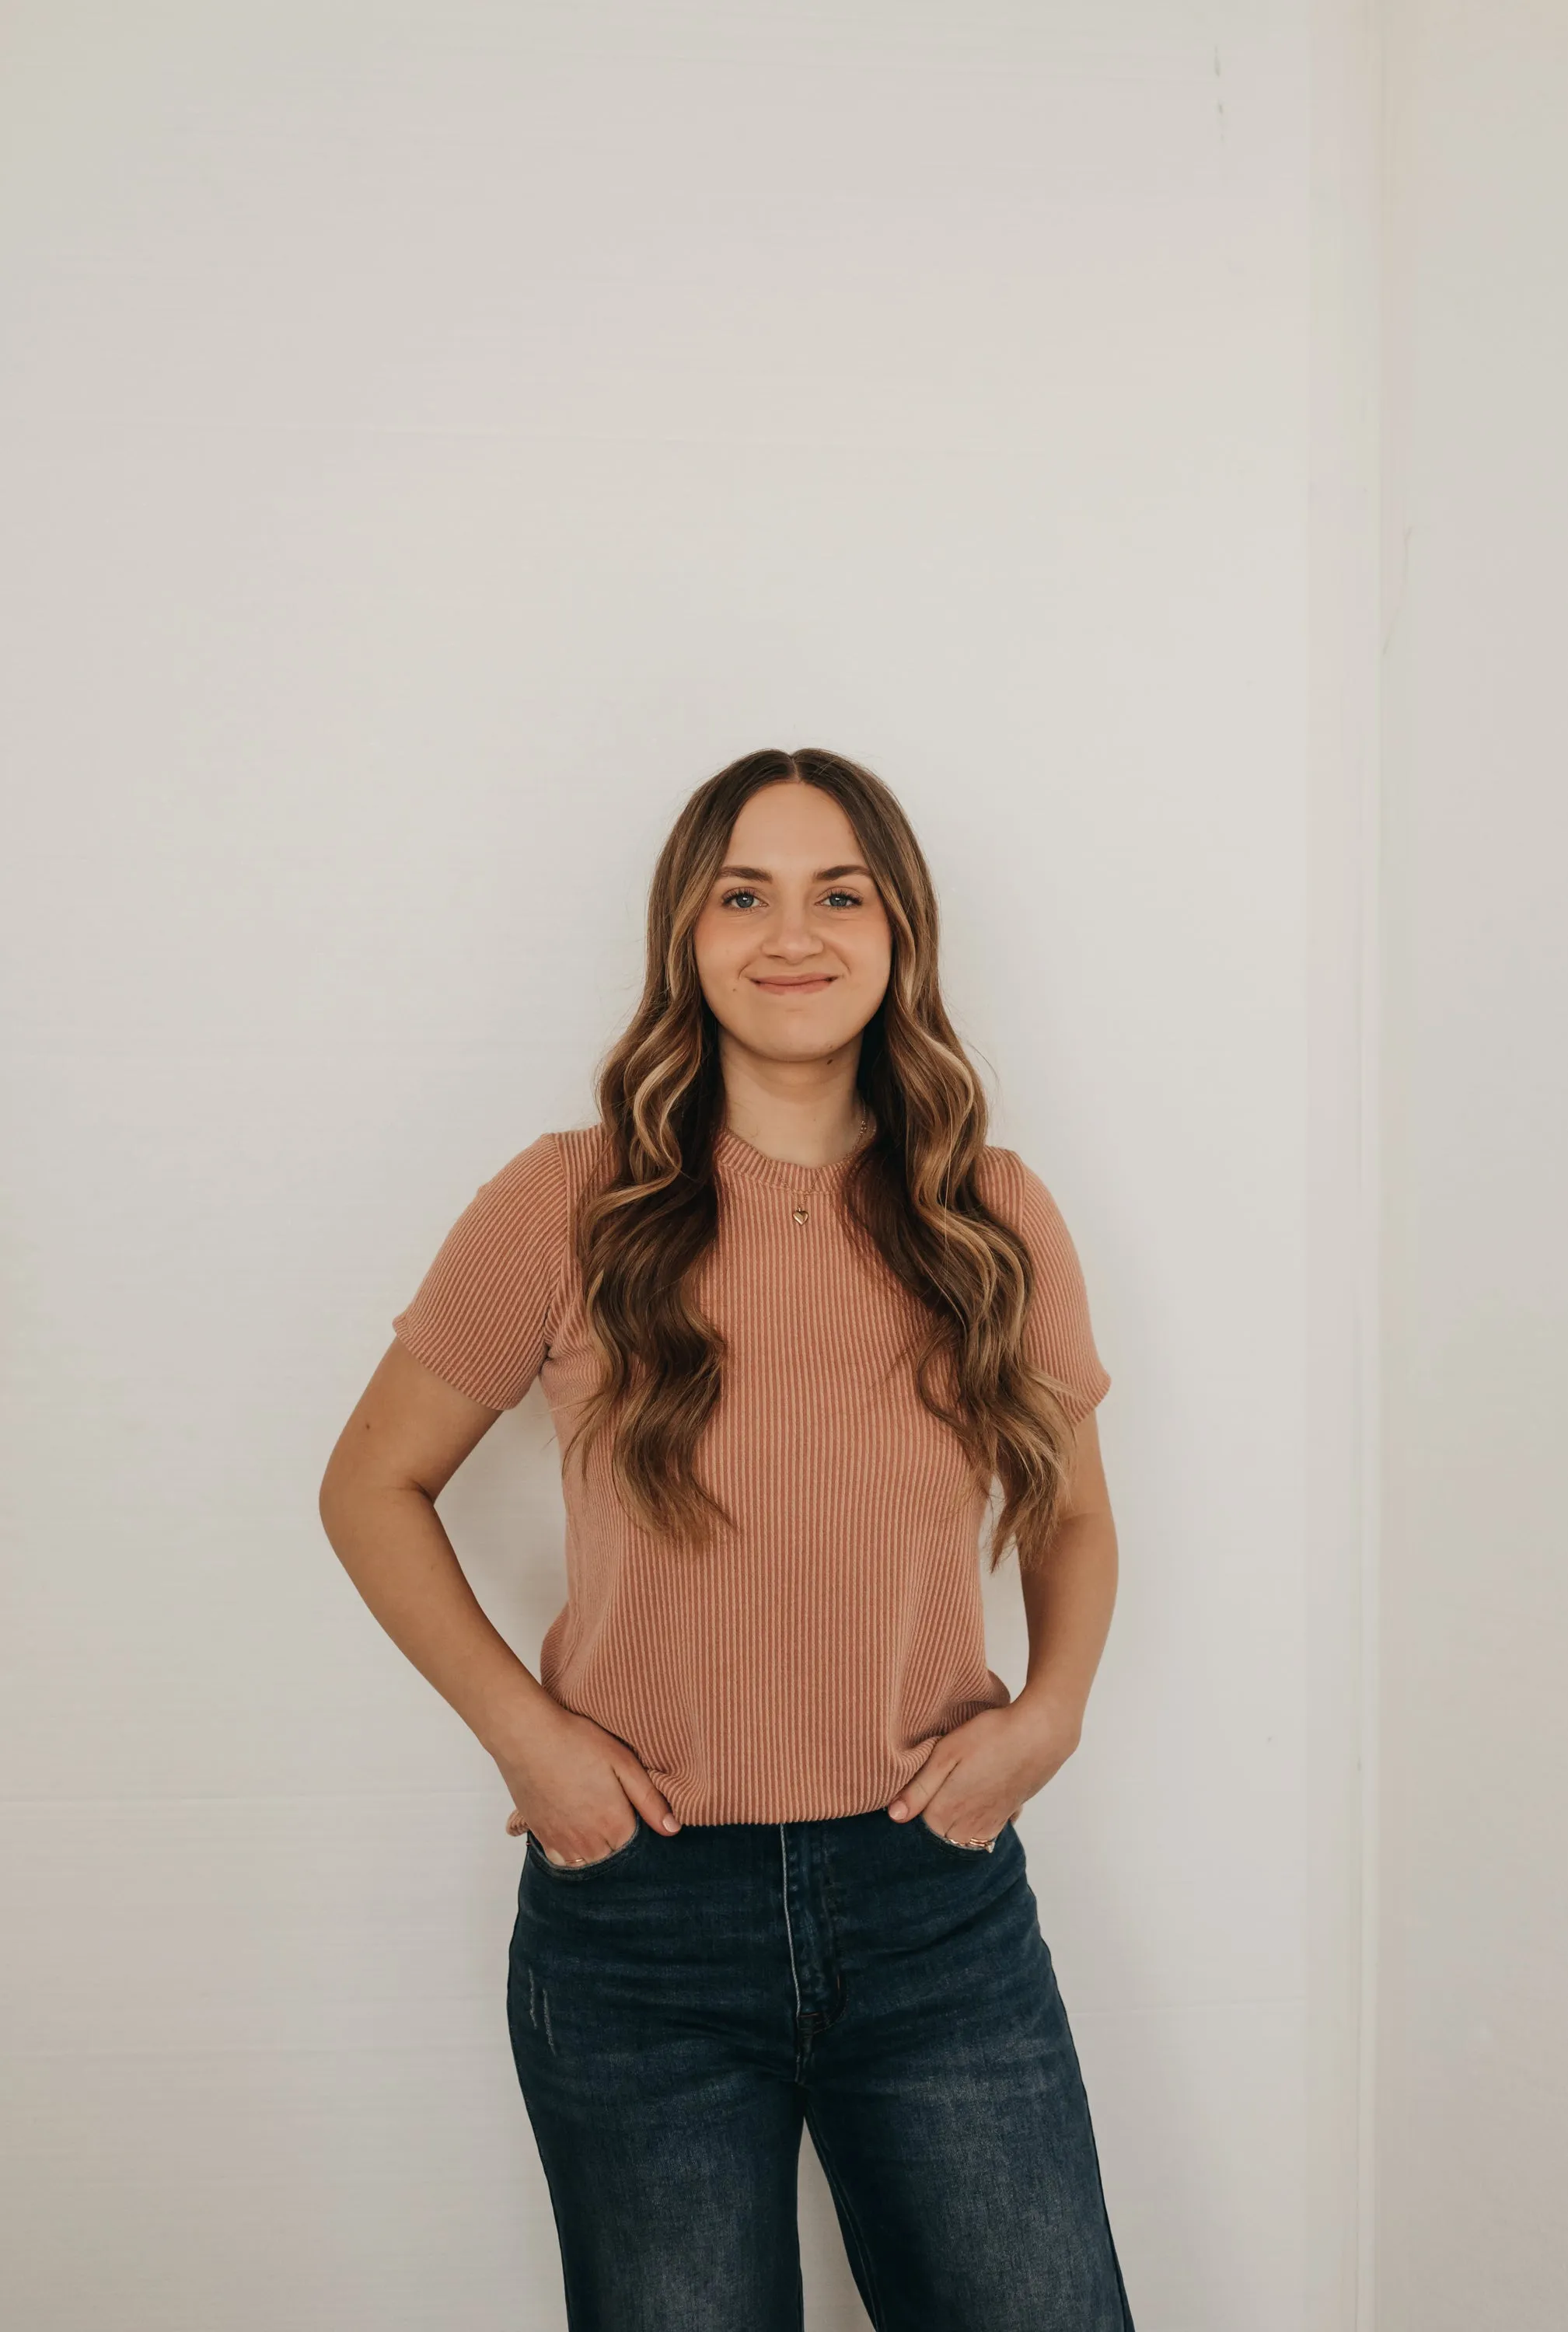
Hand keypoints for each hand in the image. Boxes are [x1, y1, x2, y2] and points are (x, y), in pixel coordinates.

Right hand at [492, 1697, 680, 1865]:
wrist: (526, 1735)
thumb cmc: (576, 1741)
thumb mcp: (623, 1761)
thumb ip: (650, 1800)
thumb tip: (673, 1830)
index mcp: (615, 1824)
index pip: (638, 1845)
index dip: (639, 1827)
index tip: (633, 1807)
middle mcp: (589, 1842)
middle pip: (614, 1856)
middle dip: (619, 1840)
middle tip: (612, 1806)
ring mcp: (563, 1843)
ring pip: (589, 1861)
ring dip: (597, 1848)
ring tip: (595, 1817)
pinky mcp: (542, 1837)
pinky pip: (563, 1860)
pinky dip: (572, 1852)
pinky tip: (574, 1830)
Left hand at [886, 1696, 1082, 1845]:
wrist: (1041, 1733)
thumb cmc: (991, 1736)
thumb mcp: (947, 1753)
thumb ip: (919, 1788)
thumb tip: (894, 1816)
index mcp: (946, 1813)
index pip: (916, 1828)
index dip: (910, 1811)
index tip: (909, 1794)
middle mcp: (968, 1827)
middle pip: (939, 1837)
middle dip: (930, 1822)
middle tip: (928, 1793)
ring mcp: (991, 1824)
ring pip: (962, 1838)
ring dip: (952, 1825)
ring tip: (950, 1796)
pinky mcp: (1008, 1815)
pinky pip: (984, 1831)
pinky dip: (975, 1822)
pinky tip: (974, 1800)